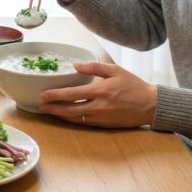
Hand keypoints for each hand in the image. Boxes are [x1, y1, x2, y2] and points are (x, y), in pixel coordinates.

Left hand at [39, 62, 156, 127]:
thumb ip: (94, 67)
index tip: (43, 94)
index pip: (73, 94)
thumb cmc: (133, 85)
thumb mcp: (116, 70)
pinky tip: (66, 116)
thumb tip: (76, 66)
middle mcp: (99, 106)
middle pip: (70, 110)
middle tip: (41, 106)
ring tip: (49, 111)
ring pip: (76, 119)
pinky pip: (84, 123)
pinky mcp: (105, 125)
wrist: (151, 105)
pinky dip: (72, 120)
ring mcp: (102, 118)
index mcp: (101, 91)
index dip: (56, 95)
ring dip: (61, 116)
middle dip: (53, 109)